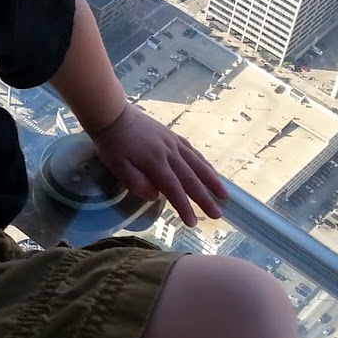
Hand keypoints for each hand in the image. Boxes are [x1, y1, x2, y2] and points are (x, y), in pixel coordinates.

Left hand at [87, 105, 227, 225]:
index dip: (184, 207)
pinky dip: (204, 163)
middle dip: (205, 199)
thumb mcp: (117, 167)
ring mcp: (173, 143)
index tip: (193, 223)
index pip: (173, 189)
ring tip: (224, 195)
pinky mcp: (173, 136)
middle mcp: (169, 153)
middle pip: (191, 179)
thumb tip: (157, 196)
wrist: (113, 114)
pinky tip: (210, 171)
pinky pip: (193, 152)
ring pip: (197, 164)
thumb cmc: (112, 144)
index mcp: (155, 163)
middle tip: (217, 215)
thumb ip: (136, 183)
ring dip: (212, 181)